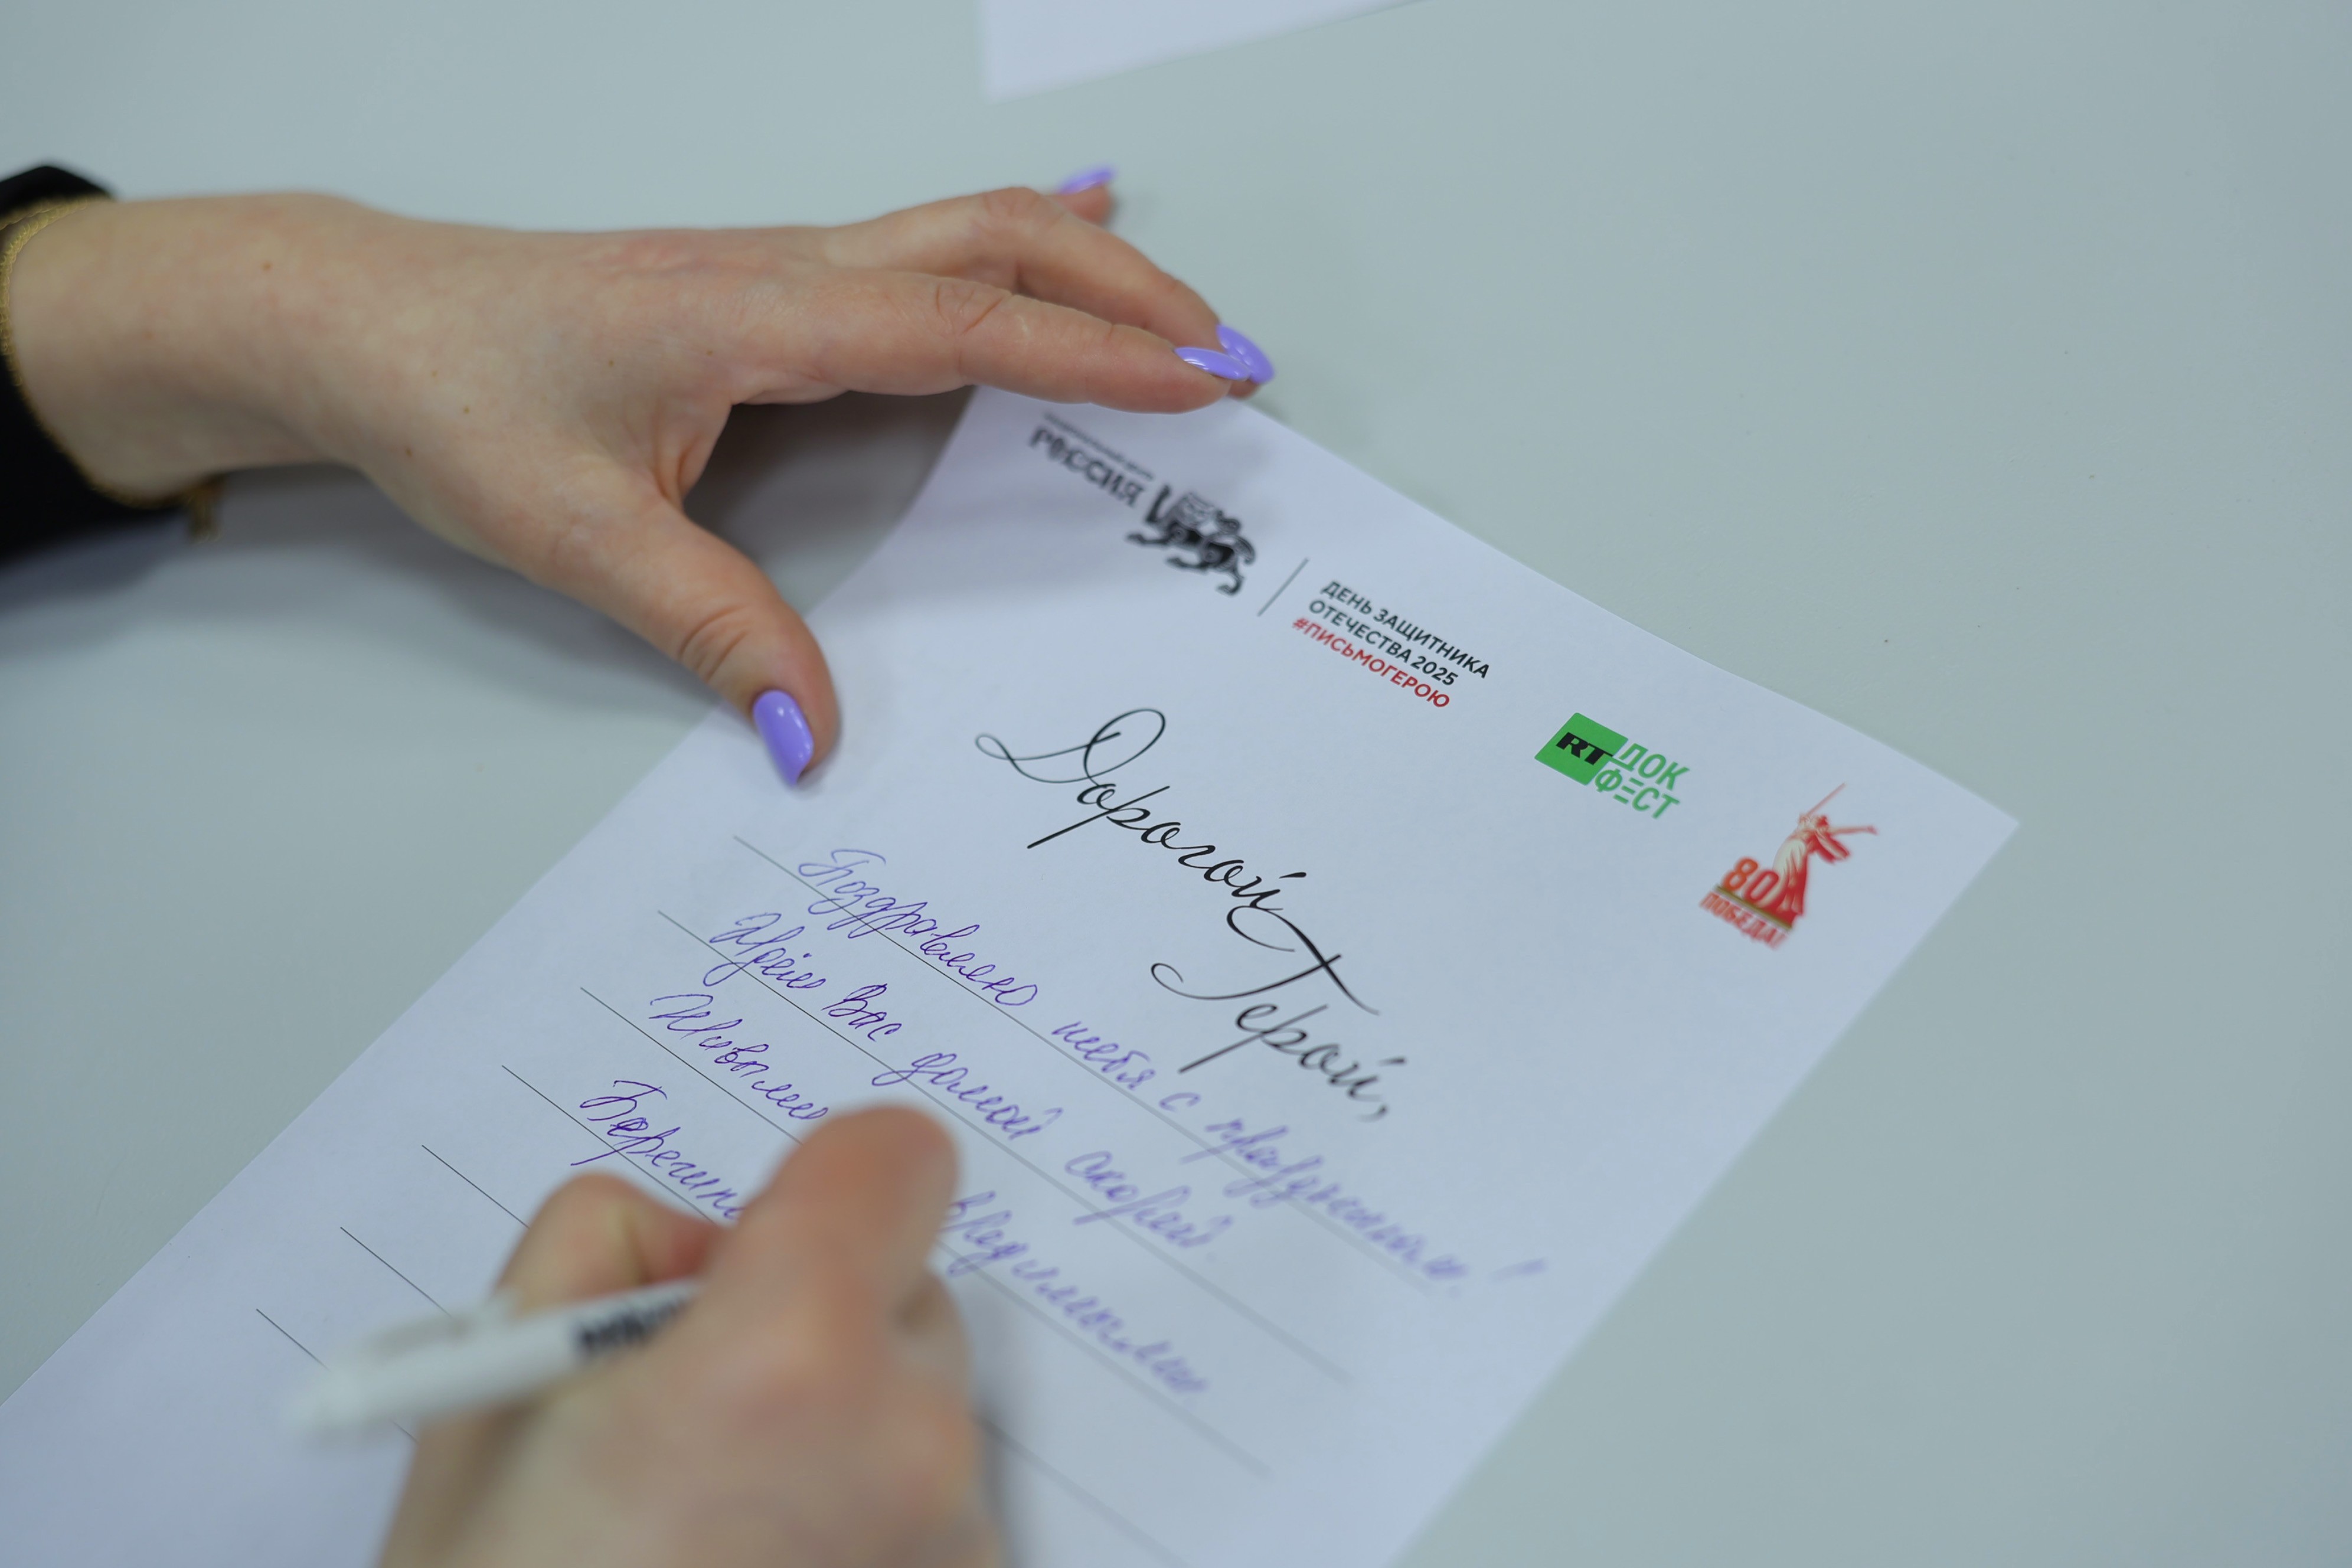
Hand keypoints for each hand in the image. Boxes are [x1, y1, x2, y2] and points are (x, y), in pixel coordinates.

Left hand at [7, 181, 1259, 770]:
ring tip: (1180, 314)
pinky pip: (919, 244)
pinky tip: (1057, 236)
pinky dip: (1011, 247)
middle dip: (1126, 295)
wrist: (360, 321)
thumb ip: (712, 630)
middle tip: (1233, 357)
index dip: (1090, 353)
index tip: (1198, 381)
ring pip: (964, 230)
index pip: (962, 326)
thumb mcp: (577, 535)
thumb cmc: (452, 398)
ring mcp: (779, 268)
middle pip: (993, 244)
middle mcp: (784, 272)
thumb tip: (811, 733)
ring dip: (1083, 267)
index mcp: (755, 319)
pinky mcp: (767, 286)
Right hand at [376, 1107, 990, 1567]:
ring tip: (710, 1534)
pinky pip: (930, 1522)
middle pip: (911, 1298)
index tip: (768, 1241)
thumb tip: (708, 1243)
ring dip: (841, 1440)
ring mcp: (955, 1554)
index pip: (902, 1159)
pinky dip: (862, 1535)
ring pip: (919, 1420)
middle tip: (692, 1419)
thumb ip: (614, 1246)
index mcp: (792, 1356)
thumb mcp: (495, 1383)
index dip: (827, 1184)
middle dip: (817, 1325)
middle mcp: (909, 1450)